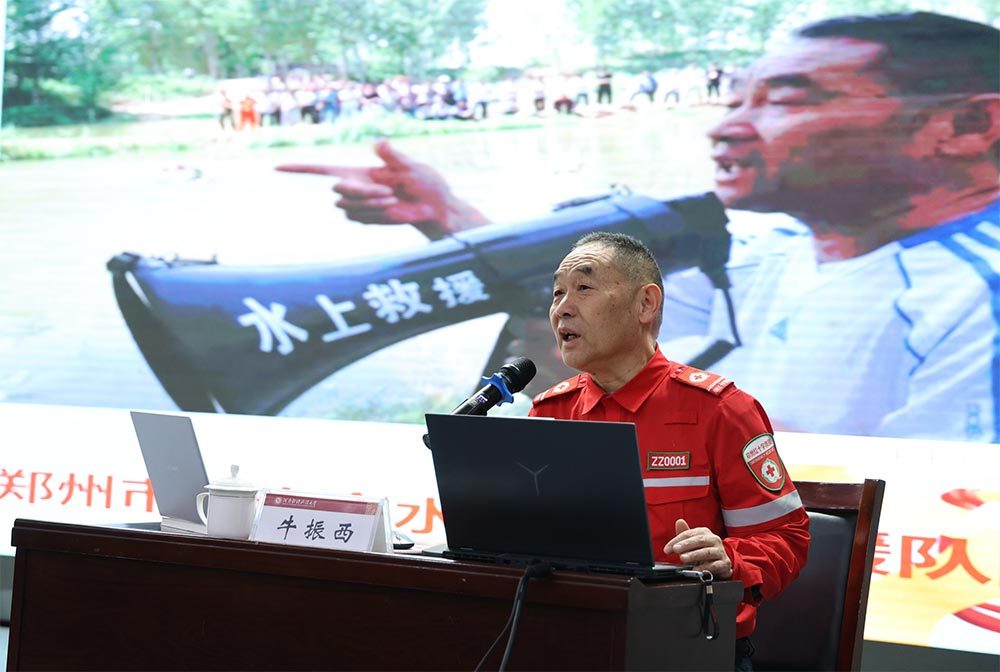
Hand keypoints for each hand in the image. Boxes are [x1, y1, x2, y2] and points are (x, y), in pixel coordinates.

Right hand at [275, 140, 490, 238]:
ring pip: (348, 206)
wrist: (433, 208)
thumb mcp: (413, 166)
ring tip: (394, 201)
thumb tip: (377, 143)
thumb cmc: (427, 183)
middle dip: (363, 192)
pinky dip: (375, 215)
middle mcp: (355, 187)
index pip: (323, 169)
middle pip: (339, 189)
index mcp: (361, 171)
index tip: (276, 168)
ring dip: (371, 204)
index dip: (300, 169)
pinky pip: (358, 218)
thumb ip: (394, 157)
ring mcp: (359, 205)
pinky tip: (392, 212)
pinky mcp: (365, 220)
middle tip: (391, 192)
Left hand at [664, 518, 732, 578]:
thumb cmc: (704, 550)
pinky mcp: (725, 563)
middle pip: (699, 540)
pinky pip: (715, 565)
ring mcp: (720, 551)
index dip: (676, 540)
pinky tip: (696, 569)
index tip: (667, 549)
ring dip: (694, 555)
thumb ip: (684, 534)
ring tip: (683, 559)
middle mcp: (714, 540)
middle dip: (686, 545)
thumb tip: (679, 522)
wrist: (721, 563)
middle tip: (676, 550)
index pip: (688, 534)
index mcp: (704, 532)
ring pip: (707, 552)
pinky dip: (705, 567)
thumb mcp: (693, 542)